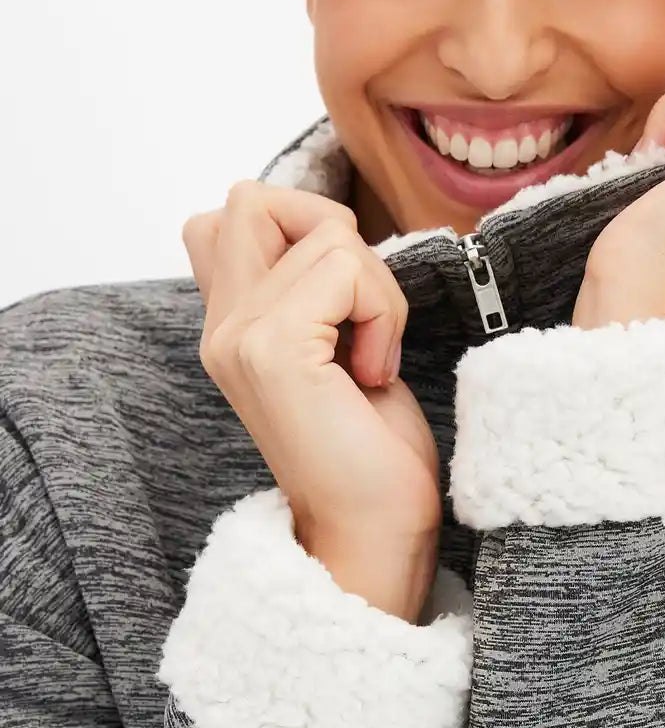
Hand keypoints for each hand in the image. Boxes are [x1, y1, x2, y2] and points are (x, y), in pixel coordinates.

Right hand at [182, 181, 440, 622]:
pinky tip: (371, 371)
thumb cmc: (368, 446)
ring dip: (374, 287)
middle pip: (254, 198)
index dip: (298, 228)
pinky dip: (381, 310)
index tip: (337, 304)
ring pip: (325, 231)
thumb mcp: (331, 347)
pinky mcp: (272, 349)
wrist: (372, 528)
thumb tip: (325, 227)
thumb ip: (306, 291)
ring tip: (368, 357)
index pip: (226, 216)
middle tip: (355, 313)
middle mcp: (220, 327)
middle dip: (332, 234)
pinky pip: (344, 268)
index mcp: (228, 326)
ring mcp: (238, 336)